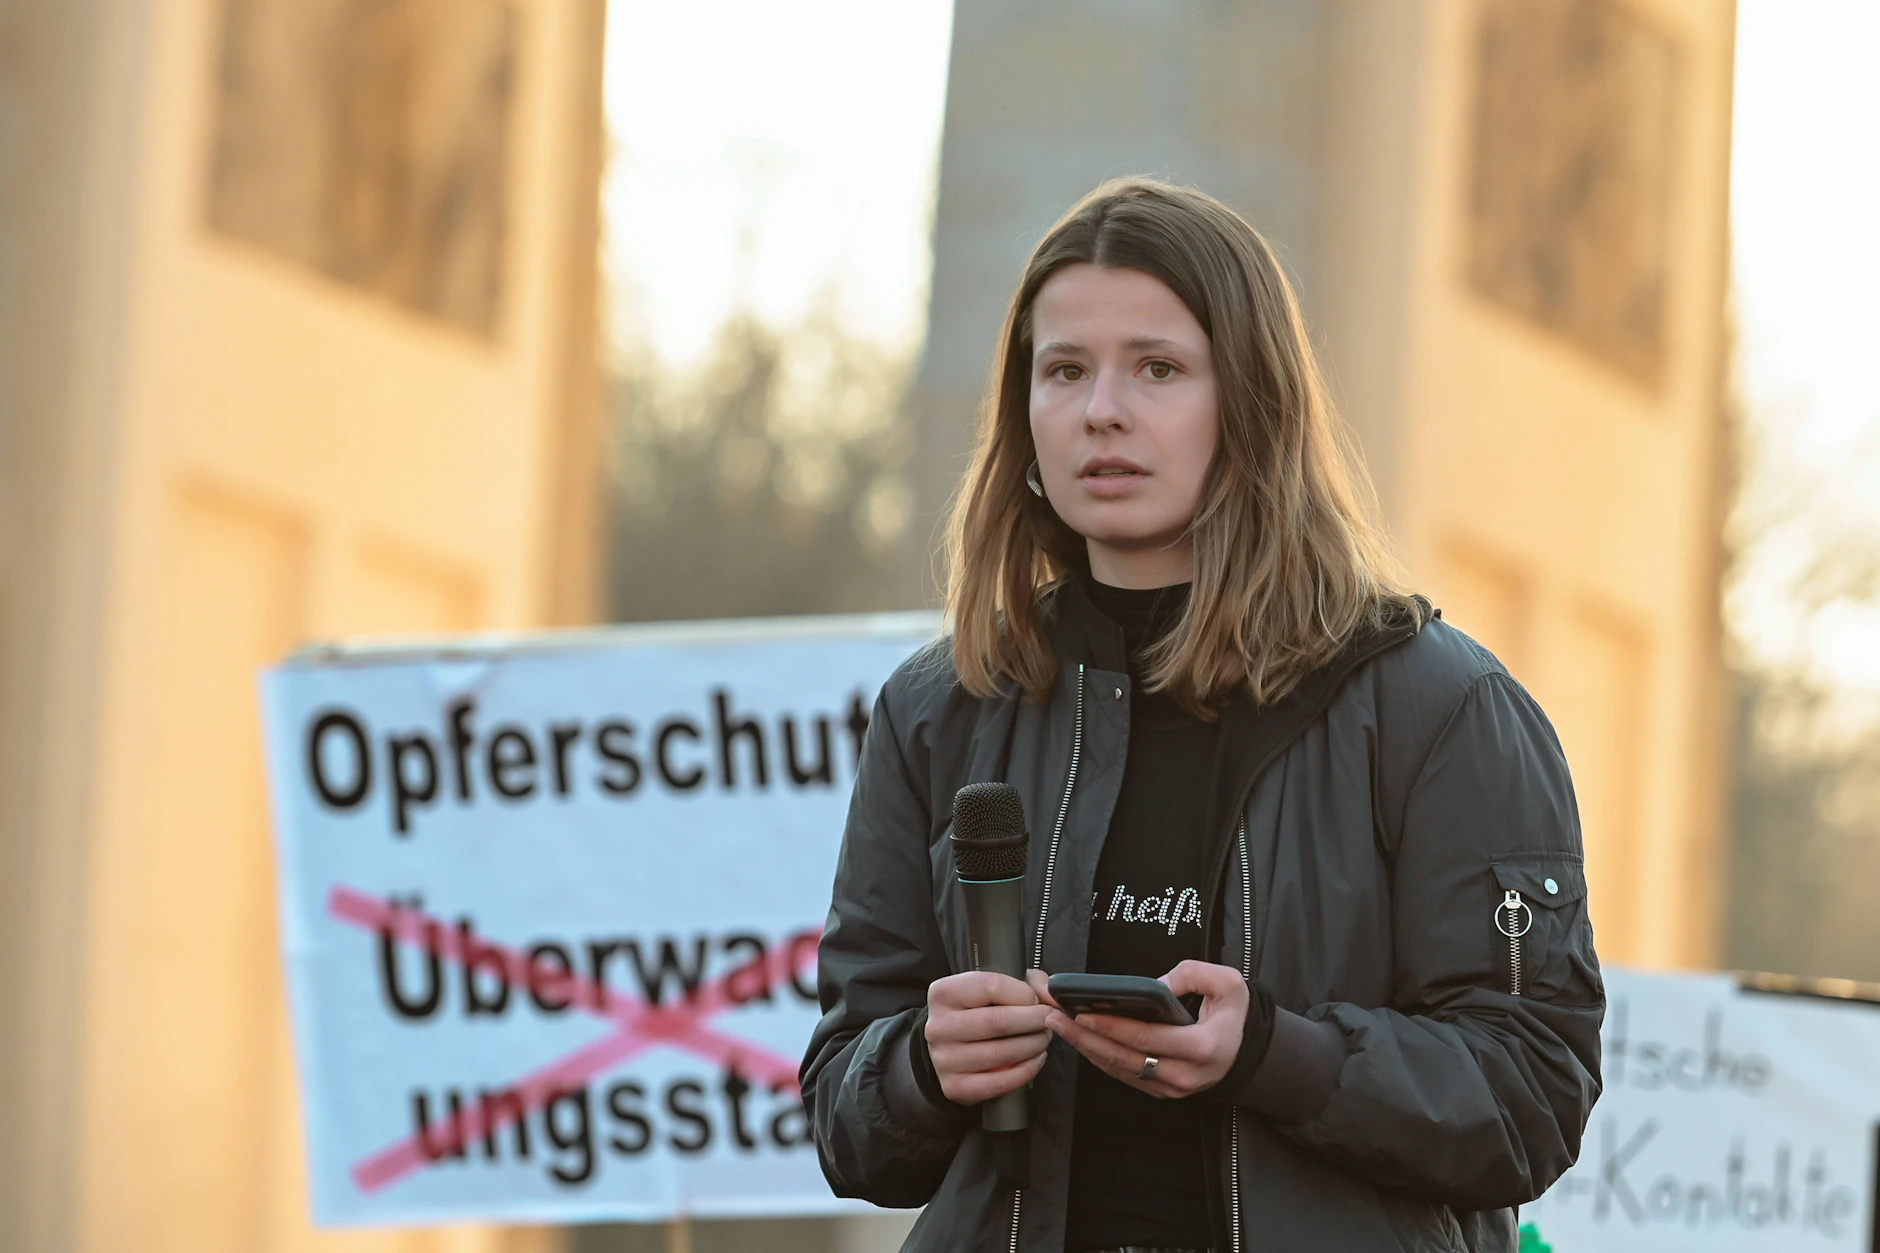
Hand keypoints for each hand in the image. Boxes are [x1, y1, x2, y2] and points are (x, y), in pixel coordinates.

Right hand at [925, 970, 1052, 1105]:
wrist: (952, 1048)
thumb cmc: (979, 1012)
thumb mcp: (996, 988)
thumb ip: (1029, 983)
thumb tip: (1052, 994)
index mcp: (943, 993)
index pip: (991, 986)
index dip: (1024, 993)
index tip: (1037, 1000)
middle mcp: (938, 1026)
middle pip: (998, 1021)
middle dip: (1035, 1020)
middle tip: (1050, 1020)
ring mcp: (944, 1059)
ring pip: (1002, 1053)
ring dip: (1034, 1045)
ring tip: (1043, 1038)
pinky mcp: (954, 1086)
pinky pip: (1000, 1082)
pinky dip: (1026, 1071)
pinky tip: (1035, 1060)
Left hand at [1032, 960, 1246, 1098]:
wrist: (1243, 1053)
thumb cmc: (1232, 1015)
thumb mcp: (1228, 984)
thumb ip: (1193, 974)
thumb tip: (1155, 985)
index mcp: (1202, 1048)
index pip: (1146, 1037)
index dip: (1111, 1025)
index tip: (1081, 1012)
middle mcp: (1184, 1074)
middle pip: (1124, 1056)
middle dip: (1085, 1036)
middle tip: (1054, 1017)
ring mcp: (1171, 1088)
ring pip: (1119, 1068)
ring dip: (1085, 1047)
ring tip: (1058, 1024)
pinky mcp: (1160, 1091)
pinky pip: (1123, 1074)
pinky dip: (1098, 1056)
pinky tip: (1079, 1038)